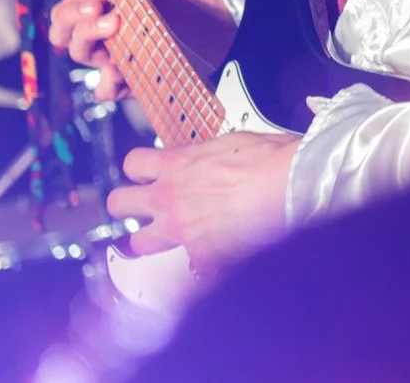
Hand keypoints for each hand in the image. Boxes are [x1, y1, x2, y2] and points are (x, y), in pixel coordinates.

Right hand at [47, 0, 232, 102]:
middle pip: (66, 32)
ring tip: (115, 22)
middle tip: (98, 4)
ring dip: (87, 39)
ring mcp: (123, 58)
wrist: (240, 31)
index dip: (72, 1)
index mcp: (114, 6)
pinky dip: (106, 82)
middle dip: (71, 17)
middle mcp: (112, 34)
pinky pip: (107, 90)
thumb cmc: (205, 3)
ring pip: (81, 54)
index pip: (72, 7)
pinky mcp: (138, 80)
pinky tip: (119, 69)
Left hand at [108, 131, 297, 274]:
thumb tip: (210, 160)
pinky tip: (216, 260)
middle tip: (139, 208)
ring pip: (139, 242)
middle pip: (119, 203)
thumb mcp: (232, 141)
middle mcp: (169, 197)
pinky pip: (191, 268)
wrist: (289, 185)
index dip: (137, 169)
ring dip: (151, 241)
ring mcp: (180, 229)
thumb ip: (208, 155)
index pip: (133, 163)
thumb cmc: (271, 159)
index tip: (144, 174)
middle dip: (126, 206)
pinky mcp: (200, 256)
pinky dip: (202, 266)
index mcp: (177, 164)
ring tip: (170, 238)